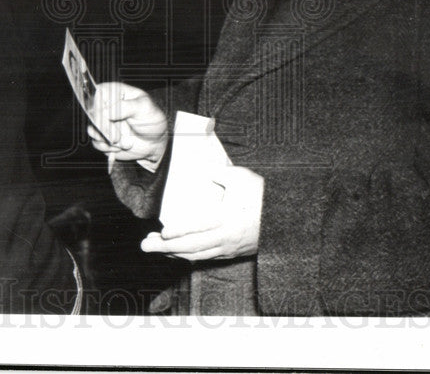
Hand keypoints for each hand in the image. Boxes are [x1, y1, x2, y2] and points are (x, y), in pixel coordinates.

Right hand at [86, 82, 168, 164]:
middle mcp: (107, 106)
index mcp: (116, 92)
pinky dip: (108, 148)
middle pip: (93, 114)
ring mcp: (103, 122)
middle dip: (104, 128)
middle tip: (116, 137)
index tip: (106, 117)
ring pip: (93, 130)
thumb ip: (127, 106)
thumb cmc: (152, 120)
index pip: (98, 93)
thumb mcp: (145, 108)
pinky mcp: (102, 136)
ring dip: (107, 140)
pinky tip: (121, 147)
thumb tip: (106, 112)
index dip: (99, 106)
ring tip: (125, 143)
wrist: (155, 142)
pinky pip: (96, 143)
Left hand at [141, 166, 263, 260]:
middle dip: (165, 248)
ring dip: (174, 254)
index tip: (162, 232)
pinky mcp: (231, 253)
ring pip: (196, 256)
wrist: (283, 217)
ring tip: (156, 249)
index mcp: (226, 218)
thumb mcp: (240, 177)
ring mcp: (228, 248)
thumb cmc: (261, 195)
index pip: (197, 228)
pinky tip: (178, 253)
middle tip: (145, 245)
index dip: (178, 232)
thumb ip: (218, 172)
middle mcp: (225, 237)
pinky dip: (189, 256)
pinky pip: (206, 258)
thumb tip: (199, 171)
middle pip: (191, 247)